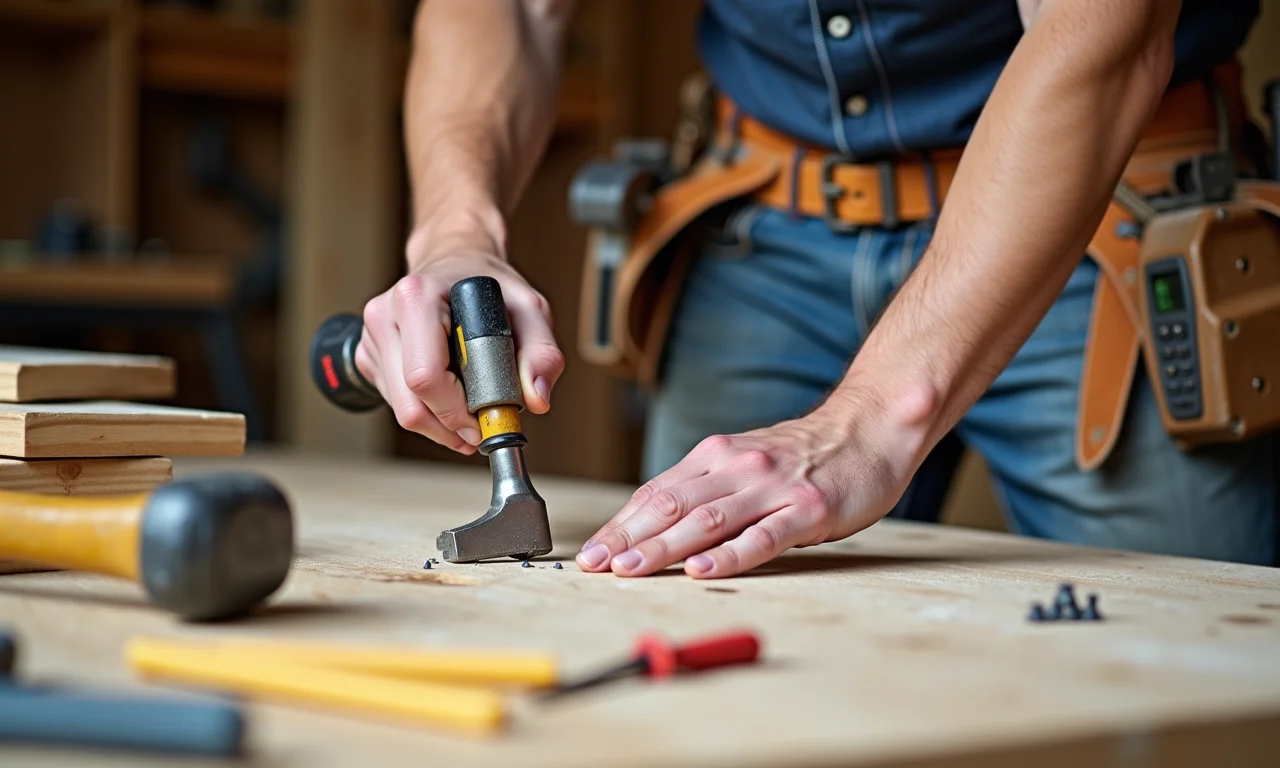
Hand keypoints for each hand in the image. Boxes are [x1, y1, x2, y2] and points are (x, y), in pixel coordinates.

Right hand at [355, 228, 564, 453]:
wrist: (457, 261)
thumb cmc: (487, 283)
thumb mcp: (529, 308)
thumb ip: (542, 353)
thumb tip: (537, 399)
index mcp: (416, 297)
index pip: (426, 377)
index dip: (457, 411)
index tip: (485, 420)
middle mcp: (385, 316)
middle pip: (409, 404)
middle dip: (450, 427)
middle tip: (480, 429)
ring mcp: (373, 337)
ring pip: (401, 410)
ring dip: (439, 424)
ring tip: (470, 411)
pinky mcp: (370, 355)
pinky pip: (396, 403)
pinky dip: (427, 411)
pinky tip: (449, 395)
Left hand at [576, 391, 928, 577]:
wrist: (868, 428)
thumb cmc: (803, 455)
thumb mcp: (745, 461)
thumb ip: (704, 487)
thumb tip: (651, 524)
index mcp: (715, 455)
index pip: (656, 492)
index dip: (620, 524)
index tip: (591, 553)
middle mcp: (737, 467)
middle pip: (671, 505)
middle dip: (628, 538)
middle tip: (594, 565)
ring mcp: (772, 488)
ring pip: (707, 520)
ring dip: (663, 547)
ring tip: (631, 569)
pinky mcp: (807, 509)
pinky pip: (762, 536)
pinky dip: (728, 555)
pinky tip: (701, 570)